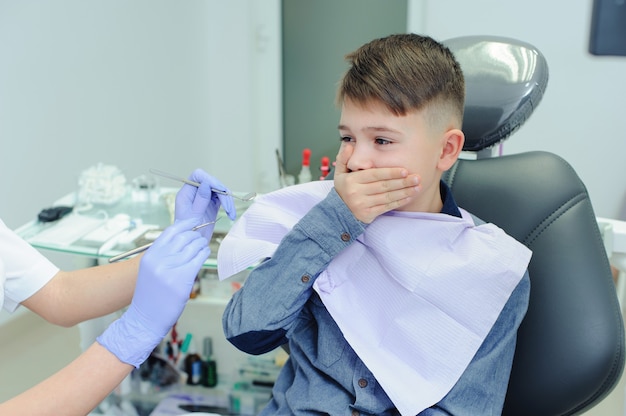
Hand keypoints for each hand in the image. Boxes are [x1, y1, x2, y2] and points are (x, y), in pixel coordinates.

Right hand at [97, 219, 209, 366]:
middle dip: (195, 235)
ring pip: (193, 247)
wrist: (145, 319)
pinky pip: (198, 259)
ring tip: (203, 246)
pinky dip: (204, 253)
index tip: (194, 222)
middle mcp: (159, 260)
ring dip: (201, 244)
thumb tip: (183, 238)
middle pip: (184, 237)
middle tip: (200, 238)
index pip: (171, 231)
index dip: (185, 224)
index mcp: (150, 256)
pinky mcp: (182, 280)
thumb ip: (163, 254)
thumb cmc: (150, 295)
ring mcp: (170, 270)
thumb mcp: (150, 270)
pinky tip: (204, 254)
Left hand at [174, 169, 236, 238]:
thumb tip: (206, 184)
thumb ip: (200, 199)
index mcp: (186, 193)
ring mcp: (204, 198)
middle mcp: (195, 193)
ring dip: (228, 200)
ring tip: (231, 214)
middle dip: (222, 193)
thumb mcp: (194, 217)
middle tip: (229, 207)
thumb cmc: (189, 233)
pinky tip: (231, 215)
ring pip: (219, 190)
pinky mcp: (212, 204)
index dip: (210, 179)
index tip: (220, 190)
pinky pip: (223, 199)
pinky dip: (228, 205)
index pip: (198, 176)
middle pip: (212, 182)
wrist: (192, 245)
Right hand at [333, 145, 419, 223]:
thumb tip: (349, 145)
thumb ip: (344, 158)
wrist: (339, 212)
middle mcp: (357, 193)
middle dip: (402, 182)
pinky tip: (409, 197)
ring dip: (404, 192)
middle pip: (383, 186)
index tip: (405, 170)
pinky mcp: (368, 214)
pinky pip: (386, 207)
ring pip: (387, 197)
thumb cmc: (344, 189)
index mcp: (352, 180)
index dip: (390, 173)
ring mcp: (362, 204)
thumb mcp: (340, 173)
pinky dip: (399, 202)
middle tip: (417, 177)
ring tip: (417, 187)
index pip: (374, 175)